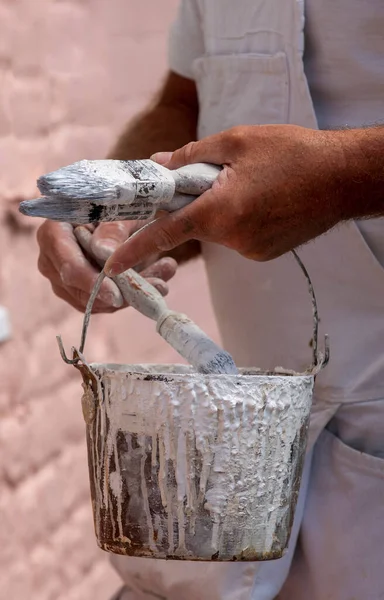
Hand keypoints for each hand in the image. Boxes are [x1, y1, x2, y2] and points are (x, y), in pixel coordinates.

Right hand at [37, 220, 176, 312]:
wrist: (120, 208)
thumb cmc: (118, 203)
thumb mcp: (121, 209)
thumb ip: (112, 228)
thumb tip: (105, 252)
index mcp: (54, 232)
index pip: (68, 264)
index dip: (91, 282)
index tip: (117, 295)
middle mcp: (52, 259)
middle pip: (80, 289)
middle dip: (121, 292)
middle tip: (159, 284)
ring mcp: (63, 278)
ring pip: (94, 301)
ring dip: (132, 295)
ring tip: (165, 279)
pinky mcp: (80, 291)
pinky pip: (104, 304)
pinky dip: (132, 297)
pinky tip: (160, 282)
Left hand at [104, 124, 346, 275]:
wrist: (343, 179)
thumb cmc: (293, 153)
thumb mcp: (237, 141)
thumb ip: (192, 155)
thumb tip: (160, 164)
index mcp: (220, 210)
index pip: (165, 232)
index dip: (135, 250)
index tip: (112, 267)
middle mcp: (233, 239)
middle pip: (194, 223)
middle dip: (194, 202)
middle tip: (219, 175)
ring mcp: (250, 251)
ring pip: (217, 229)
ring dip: (221, 208)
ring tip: (253, 184)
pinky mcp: (264, 255)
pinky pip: (237, 237)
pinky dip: (239, 219)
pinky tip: (264, 200)